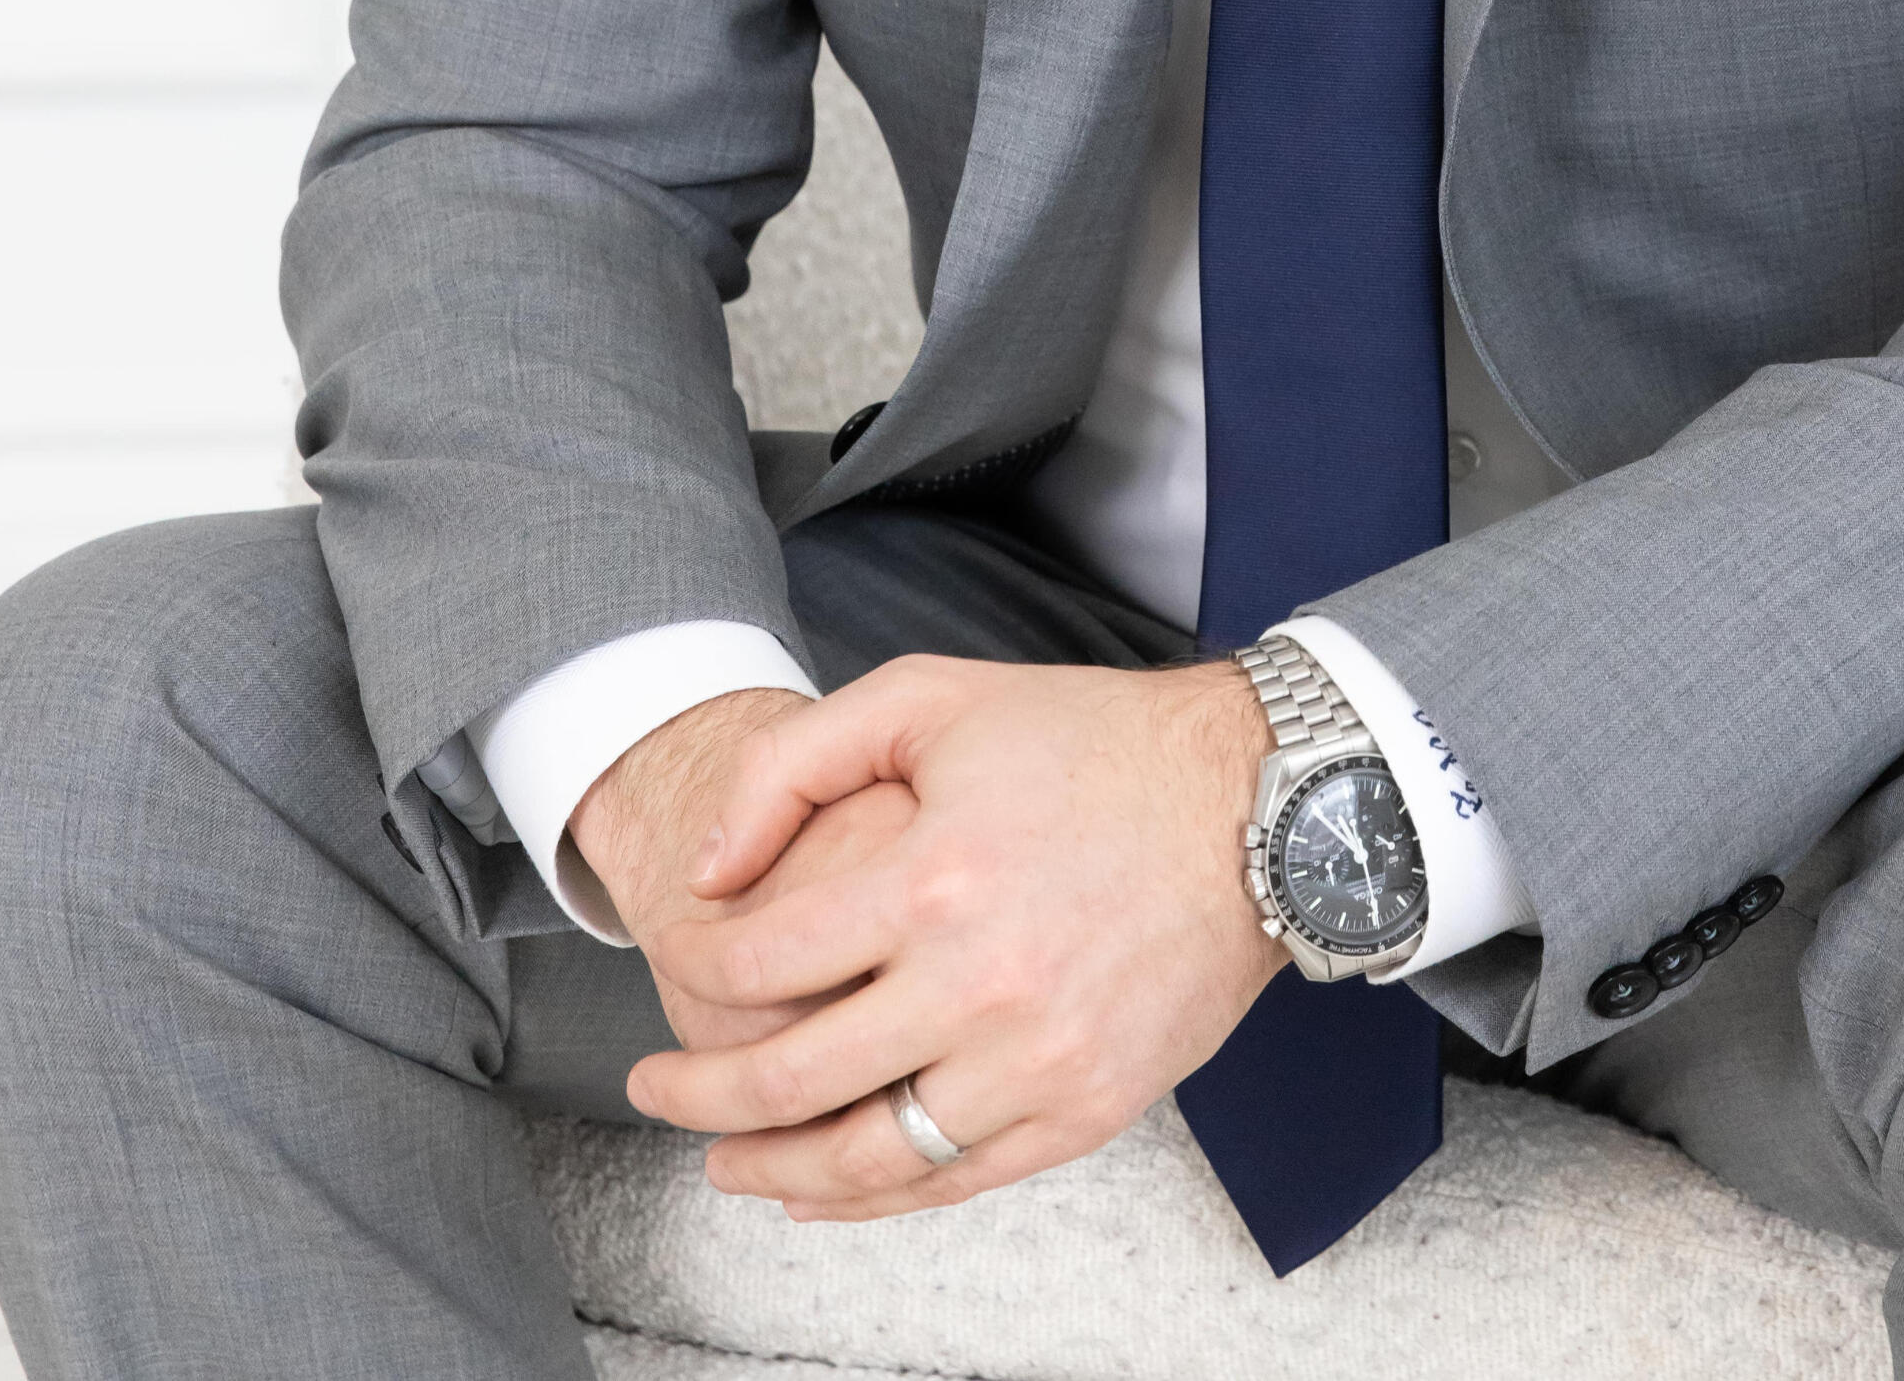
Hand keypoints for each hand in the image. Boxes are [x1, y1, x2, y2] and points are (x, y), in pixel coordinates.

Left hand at [623, 654, 1286, 1216]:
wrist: (1250, 805)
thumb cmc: (1089, 742)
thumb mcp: (930, 700)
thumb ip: (794, 764)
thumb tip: (707, 873)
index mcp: (933, 876)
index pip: (762, 960)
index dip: (696, 969)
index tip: (676, 962)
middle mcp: (980, 984)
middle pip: (791, 1080)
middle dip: (697, 1094)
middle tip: (653, 1085)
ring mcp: (1035, 1060)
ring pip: (866, 1158)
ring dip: (772, 1170)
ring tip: (723, 1160)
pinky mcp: (1085, 1107)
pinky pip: (952, 1183)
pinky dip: (872, 1202)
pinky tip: (821, 1190)